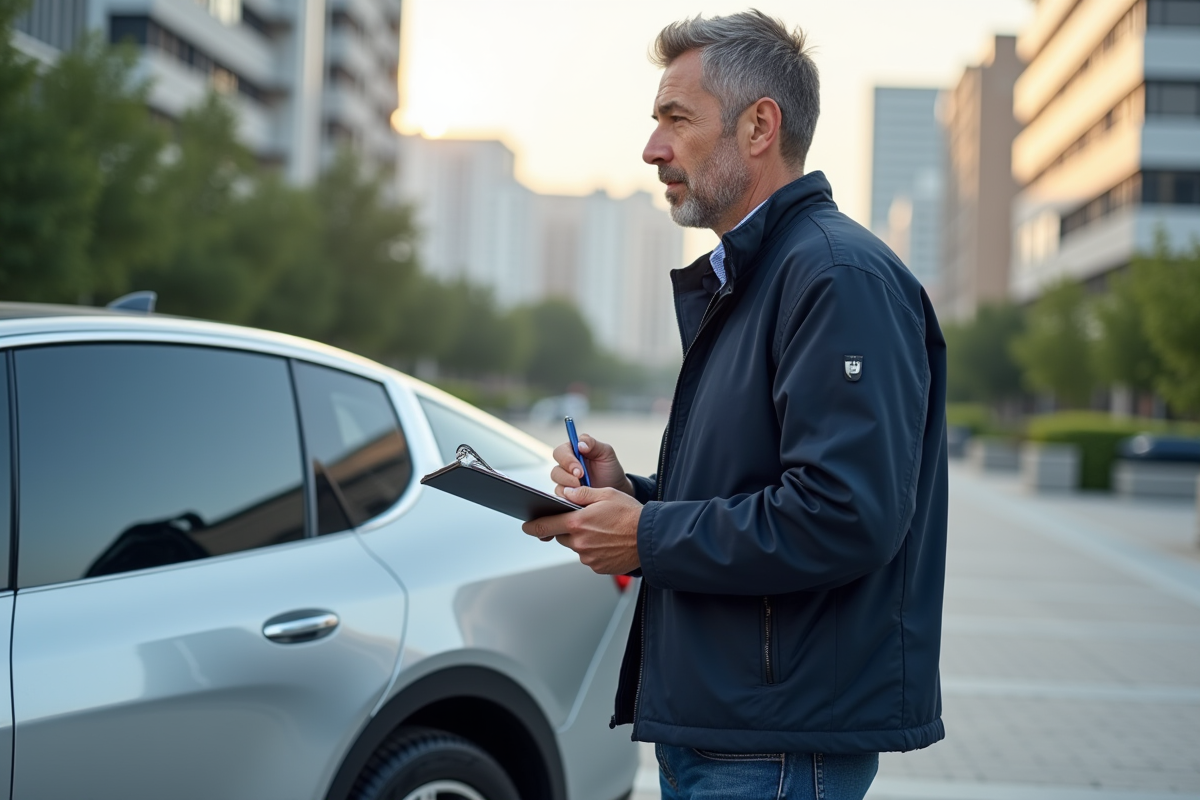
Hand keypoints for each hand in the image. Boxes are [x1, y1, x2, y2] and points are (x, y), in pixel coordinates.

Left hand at [522, 486, 641, 574]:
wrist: (651, 539)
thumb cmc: (631, 515)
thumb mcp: (606, 495)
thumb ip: (582, 494)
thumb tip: (565, 493)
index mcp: (577, 523)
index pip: (545, 526)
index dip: (533, 526)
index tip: (526, 526)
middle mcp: (579, 542)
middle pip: (562, 535)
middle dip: (569, 528)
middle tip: (588, 521)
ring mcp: (588, 557)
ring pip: (576, 546)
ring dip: (583, 539)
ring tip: (604, 531)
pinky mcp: (597, 567)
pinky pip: (589, 557)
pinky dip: (594, 550)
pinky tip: (609, 542)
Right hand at [551, 434, 633, 496]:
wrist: (615, 489)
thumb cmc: (610, 468)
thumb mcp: (606, 453)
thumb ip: (593, 444)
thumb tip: (580, 444)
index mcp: (573, 451)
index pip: (560, 452)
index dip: (567, 461)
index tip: (579, 471)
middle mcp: (566, 465)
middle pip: (556, 470)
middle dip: (567, 477)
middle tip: (581, 481)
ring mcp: (565, 480)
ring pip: (557, 485)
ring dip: (568, 488)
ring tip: (583, 490)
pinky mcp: (566, 494)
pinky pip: (560, 496)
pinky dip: (568, 497)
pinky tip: (579, 499)